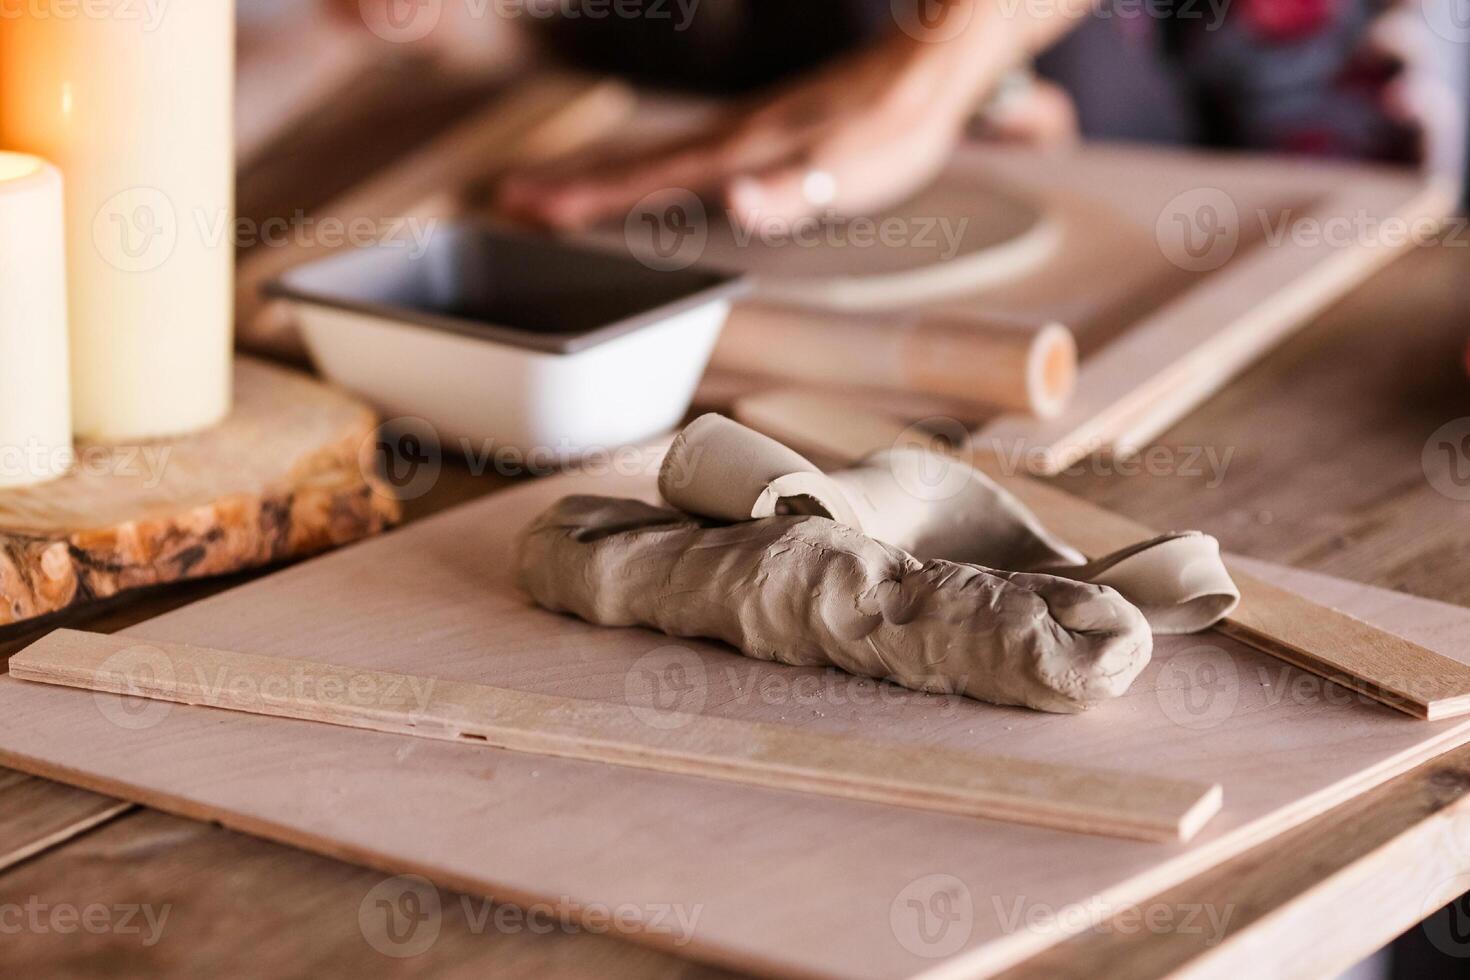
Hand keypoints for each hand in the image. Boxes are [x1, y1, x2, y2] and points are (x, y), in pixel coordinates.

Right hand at [497, 26, 1019, 230]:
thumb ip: (789, 191)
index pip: (645, 177)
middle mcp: (731, 137)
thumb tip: (735, 201)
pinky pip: (687, 148)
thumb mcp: (847, 171)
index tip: (529, 207)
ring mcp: (746, 129)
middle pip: (636, 161)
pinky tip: (652, 172)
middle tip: (513, 197)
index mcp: (738, 151)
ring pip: (657, 151)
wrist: (928, 66)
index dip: (588, 195)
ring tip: (560, 186)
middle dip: (574, 182)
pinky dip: (650, 161)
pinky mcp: (767, 130)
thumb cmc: (890, 127)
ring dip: (604, 170)